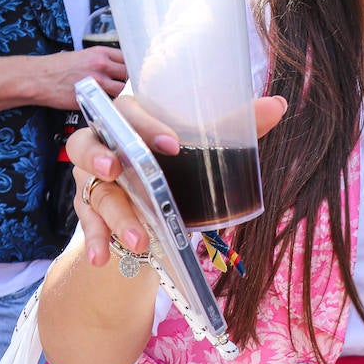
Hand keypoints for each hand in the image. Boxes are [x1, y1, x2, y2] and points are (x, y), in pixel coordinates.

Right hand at [35, 47, 128, 110]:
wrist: (38, 78)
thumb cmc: (55, 67)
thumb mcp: (82, 55)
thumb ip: (101, 59)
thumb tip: (115, 66)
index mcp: (99, 53)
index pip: (127, 58)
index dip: (128, 65)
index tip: (128, 70)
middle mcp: (101, 66)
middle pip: (127, 73)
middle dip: (125, 79)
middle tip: (119, 83)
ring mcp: (97, 82)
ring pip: (121, 89)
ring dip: (118, 91)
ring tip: (109, 92)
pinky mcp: (91, 98)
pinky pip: (107, 101)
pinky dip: (107, 102)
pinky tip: (100, 100)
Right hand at [68, 94, 286, 266]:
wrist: (152, 197)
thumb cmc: (176, 158)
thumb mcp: (203, 143)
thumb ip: (236, 125)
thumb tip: (277, 105)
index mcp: (130, 118)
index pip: (127, 110)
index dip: (145, 123)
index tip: (172, 143)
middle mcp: (104, 144)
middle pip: (86, 142)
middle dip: (100, 156)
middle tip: (116, 170)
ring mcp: (93, 178)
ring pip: (94, 191)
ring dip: (114, 215)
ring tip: (138, 238)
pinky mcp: (89, 209)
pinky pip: (87, 225)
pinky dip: (96, 242)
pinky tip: (103, 258)